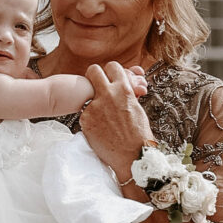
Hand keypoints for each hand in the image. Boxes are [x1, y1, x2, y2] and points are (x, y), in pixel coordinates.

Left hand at [79, 62, 152, 180]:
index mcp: (124, 89)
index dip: (110, 72)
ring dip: (90, 97)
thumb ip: (127, 94)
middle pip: (93, 70)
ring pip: (85, 91)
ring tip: (98, 108)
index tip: (109, 78)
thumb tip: (125, 86)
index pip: (112, 66)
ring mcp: (95, 106)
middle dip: (94, 76)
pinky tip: (98, 125)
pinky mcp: (85, 119)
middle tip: (96, 85)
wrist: (132, 156)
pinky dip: (89, 116)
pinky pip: (84, 111)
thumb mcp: (136, 108)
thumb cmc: (138, 135)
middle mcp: (108, 94)